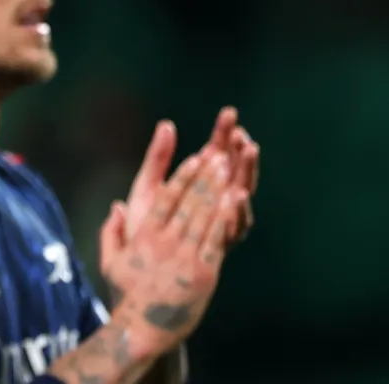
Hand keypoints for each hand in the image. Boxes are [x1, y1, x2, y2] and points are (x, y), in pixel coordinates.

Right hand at [98, 151, 245, 356]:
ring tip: (227, 171)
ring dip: (217, 191)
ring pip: (204, 216)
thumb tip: (116, 206)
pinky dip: (225, 218)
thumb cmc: (127, 296)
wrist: (144, 328)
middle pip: (189, 202)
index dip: (182, 176)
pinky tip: (233, 202)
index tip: (194, 159)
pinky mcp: (204, 272)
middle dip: (204, 176)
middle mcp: (166, 242)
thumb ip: (111, 232)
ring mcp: (186, 256)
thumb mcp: (110, 262)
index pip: (166, 198)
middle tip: (217, 155)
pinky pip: (216, 239)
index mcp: (145, 236)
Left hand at [122, 110, 258, 248]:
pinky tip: (237, 194)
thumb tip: (167, 125)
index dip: (223, 133)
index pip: (215, 152)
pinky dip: (236, 211)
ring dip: (245, 172)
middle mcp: (212, 204)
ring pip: (239, 193)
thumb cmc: (142, 229)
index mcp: (196, 186)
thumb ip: (157, 159)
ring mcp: (217, 223)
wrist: (139, 274)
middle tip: (244, 131)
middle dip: (239, 150)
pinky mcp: (217, 245)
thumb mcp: (146, 189)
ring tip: (248, 151)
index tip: (230, 114)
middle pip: (232, 170)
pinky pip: (232, 226)